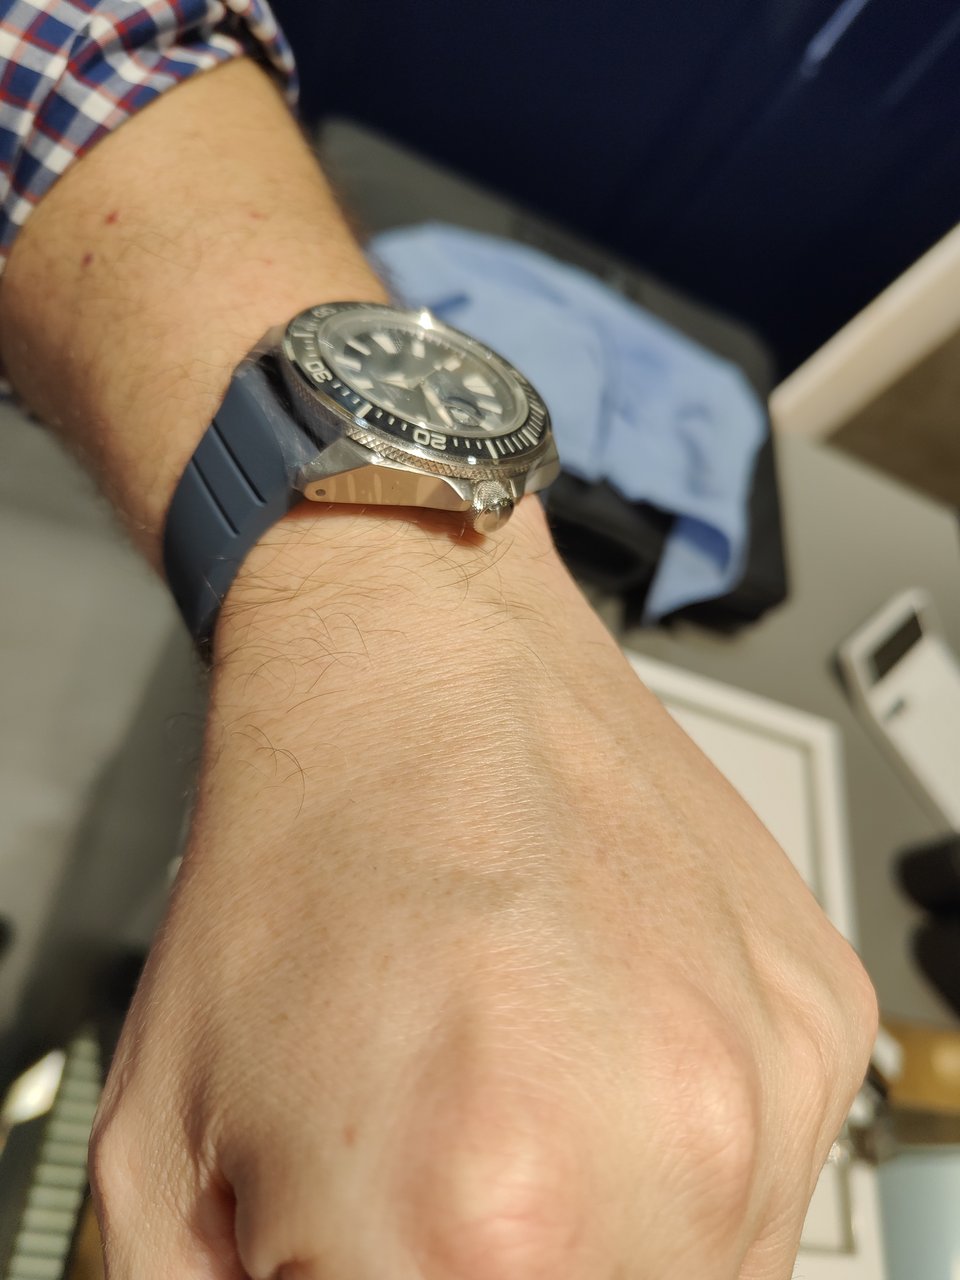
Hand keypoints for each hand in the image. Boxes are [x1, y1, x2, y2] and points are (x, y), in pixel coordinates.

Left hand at [90, 498, 876, 1279]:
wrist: (415, 664)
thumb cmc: (294, 857)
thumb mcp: (164, 1156)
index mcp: (479, 1231)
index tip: (383, 1250)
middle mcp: (667, 1160)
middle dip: (505, 1277)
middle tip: (438, 1191)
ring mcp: (766, 1083)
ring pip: (704, 1276)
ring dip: (605, 1243)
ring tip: (514, 1112)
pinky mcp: (815, 1017)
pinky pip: (760, 1168)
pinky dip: (675, 1151)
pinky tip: (589, 1042)